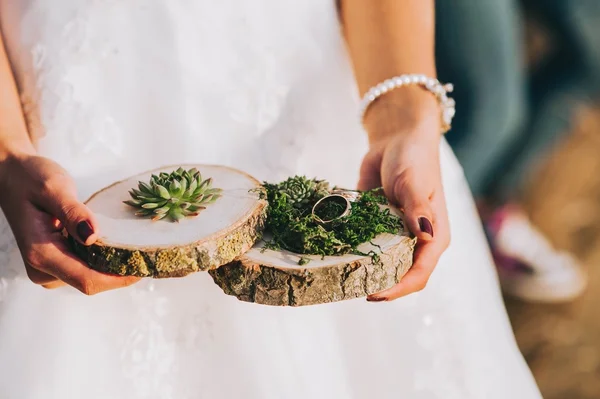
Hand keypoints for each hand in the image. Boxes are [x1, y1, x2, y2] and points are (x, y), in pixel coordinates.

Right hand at [0, 152, 139, 293]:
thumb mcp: (54, 187)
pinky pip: (85, 268)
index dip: (118, 279)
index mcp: (40, 253)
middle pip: (90, 282)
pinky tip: (114, 241)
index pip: (86, 280)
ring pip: (90, 277)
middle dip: (119, 271)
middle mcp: (42, 268)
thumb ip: (73, 212)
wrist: (12, 176)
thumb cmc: (30, 178)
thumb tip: (92, 236)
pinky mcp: (54, 264)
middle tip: (147, 251)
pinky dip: (102, 258)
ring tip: (131, 242)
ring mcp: (47, 269)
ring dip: (111, 264)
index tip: (144, 267)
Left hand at [358, 89, 450, 300]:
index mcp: (434, 236)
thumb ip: (417, 210)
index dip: (398, 289)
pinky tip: (334, 254)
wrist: (396, 138)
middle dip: (378, 285)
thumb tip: (425, 236)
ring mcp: (395, 234)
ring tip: (339, 276)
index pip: (419, 274)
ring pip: (381, 264)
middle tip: (349, 287)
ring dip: (363, 272)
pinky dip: (352, 251)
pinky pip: (366, 245)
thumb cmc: (414, 159)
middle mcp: (416, 241)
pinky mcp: (378, 225)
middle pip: (399, 275)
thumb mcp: (414, 183)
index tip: (374, 294)